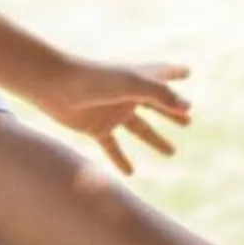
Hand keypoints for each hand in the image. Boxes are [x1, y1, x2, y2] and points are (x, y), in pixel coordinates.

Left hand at [36, 57, 191, 175]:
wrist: (55, 85)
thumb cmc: (94, 78)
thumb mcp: (132, 85)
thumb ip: (160, 94)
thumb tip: (188, 107)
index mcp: (136, 78)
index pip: (161, 75)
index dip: (174, 73)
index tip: (187, 71)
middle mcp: (126, 96)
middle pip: (155, 106)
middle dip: (171, 113)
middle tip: (188, 121)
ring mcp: (111, 113)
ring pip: (139, 130)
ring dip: (155, 140)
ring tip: (172, 152)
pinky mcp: (96, 128)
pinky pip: (112, 146)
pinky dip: (121, 159)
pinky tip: (130, 174)